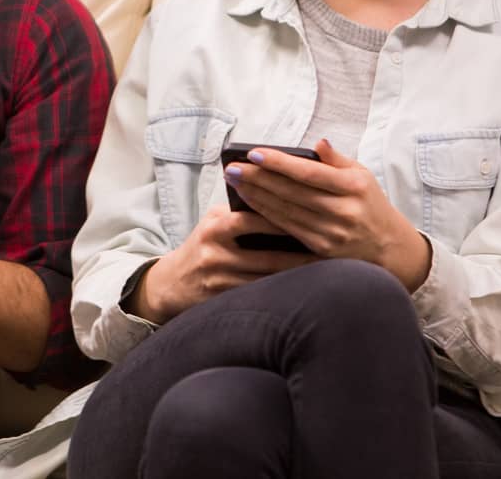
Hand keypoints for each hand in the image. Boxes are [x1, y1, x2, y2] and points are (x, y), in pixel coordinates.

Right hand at [136, 204, 315, 323]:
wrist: (171, 283)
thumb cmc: (203, 245)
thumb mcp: (213, 222)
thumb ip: (240, 212)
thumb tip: (280, 199)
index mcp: (214, 227)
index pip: (252, 219)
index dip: (282, 219)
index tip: (311, 219)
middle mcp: (214, 252)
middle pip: (265, 255)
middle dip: (299, 255)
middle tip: (328, 251)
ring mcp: (218, 279)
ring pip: (266, 279)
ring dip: (295, 277)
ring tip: (323, 273)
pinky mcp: (222, 300)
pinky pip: (259, 296)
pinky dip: (281, 293)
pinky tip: (301, 291)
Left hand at [228, 138, 430, 290]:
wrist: (389, 248)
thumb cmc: (371, 203)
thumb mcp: (362, 175)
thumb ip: (336, 160)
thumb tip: (317, 143)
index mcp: (354, 187)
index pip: (309, 173)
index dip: (280, 163)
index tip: (254, 153)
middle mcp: (343, 211)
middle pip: (292, 192)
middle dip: (258, 178)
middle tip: (233, 167)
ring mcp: (332, 234)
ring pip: (285, 212)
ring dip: (256, 196)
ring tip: (235, 182)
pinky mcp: (322, 250)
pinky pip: (288, 229)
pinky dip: (266, 215)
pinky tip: (249, 204)